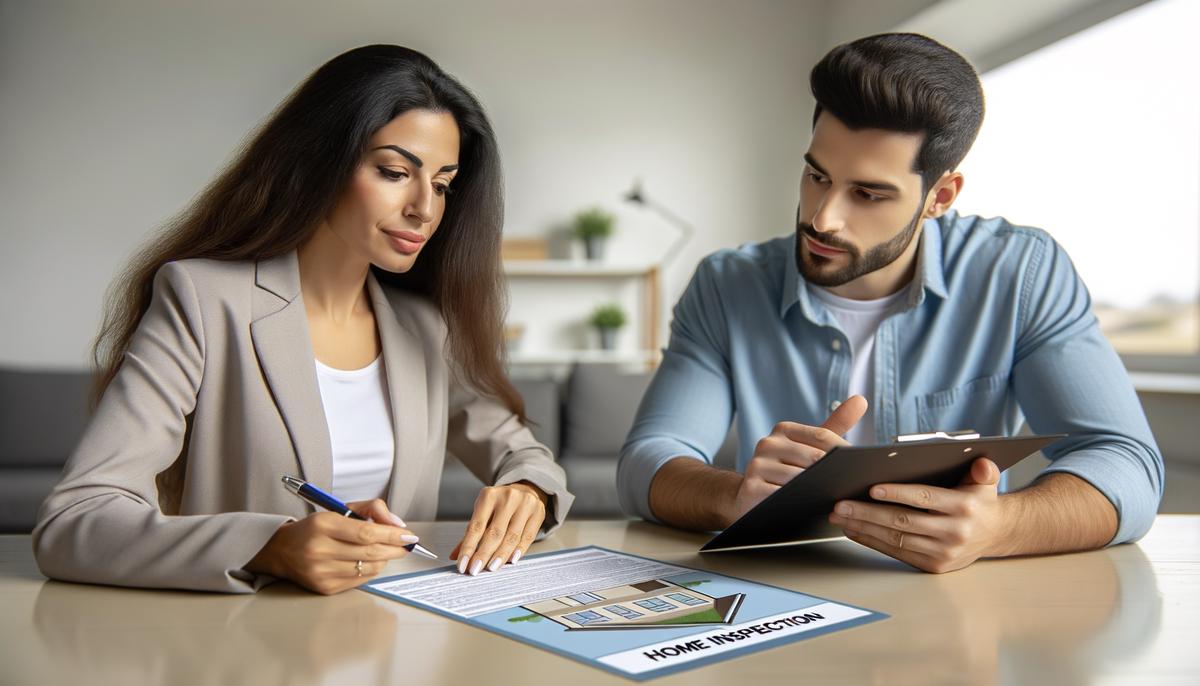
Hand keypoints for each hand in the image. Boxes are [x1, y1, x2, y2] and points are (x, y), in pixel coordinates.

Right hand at [245, 498, 418, 593]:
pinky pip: (360, 580)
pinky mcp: (324, 587)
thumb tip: (398, 524)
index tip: (408, 535)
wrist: (282, 551)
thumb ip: (371, 510)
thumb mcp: (339, 509)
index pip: (366, 533)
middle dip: (395, 549)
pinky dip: (371, 570)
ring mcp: (321, 572)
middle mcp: (320, 550)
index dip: (392, 535)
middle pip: (370, 552)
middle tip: (406, 544)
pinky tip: (368, 561)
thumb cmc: (315, 528)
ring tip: (385, 551)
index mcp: (323, 525)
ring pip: (369, 568)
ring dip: (385, 559)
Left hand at [450, 481, 547, 574]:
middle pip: (495, 532)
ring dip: (500, 556)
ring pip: (512, 536)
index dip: (468, 548)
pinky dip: (518, 551)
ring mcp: (525, 504)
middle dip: (483, 554)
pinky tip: (511, 560)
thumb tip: (455, 556)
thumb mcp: (483, 512)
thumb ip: (470, 534)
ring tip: (491, 568)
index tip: (463, 564)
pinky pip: (527, 537)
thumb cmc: (500, 504)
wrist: (525, 490)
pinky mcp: (538, 513)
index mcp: (488, 495)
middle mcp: (507, 498)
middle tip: (475, 570)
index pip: (476, 526)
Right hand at [726, 396, 867, 524]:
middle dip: (837, 473)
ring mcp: (757, 466)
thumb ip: (834, 427)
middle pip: (814, 458)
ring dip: (821, 491)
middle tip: (855, 485)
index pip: (822, 436)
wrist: (749, 496)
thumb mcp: (808, 447)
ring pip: (801, 479)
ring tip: (839, 499)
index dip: (845, 452)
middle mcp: (767, 444)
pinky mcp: (752, 488)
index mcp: (783, 430)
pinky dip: (801, 504)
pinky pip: (784, 496)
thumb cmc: (787, 470)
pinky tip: (813, 508)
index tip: (861, 465)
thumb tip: (861, 400)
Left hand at [829, 457, 1008, 572]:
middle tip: (841, 504)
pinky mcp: (934, 566)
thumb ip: (984, 468)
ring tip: (841, 517)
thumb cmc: (980, 501)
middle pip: (903, 521)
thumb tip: (980, 461)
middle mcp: (954, 532)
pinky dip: (873, 542)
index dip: (897, 493)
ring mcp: (943, 552)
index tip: (872, 489)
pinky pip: (898, 553)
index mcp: (964, 508)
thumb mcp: (986, 480)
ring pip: (897, 539)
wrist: (996, 533)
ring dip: (865, 528)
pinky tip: (855, 531)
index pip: (924, 498)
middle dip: (868, 513)